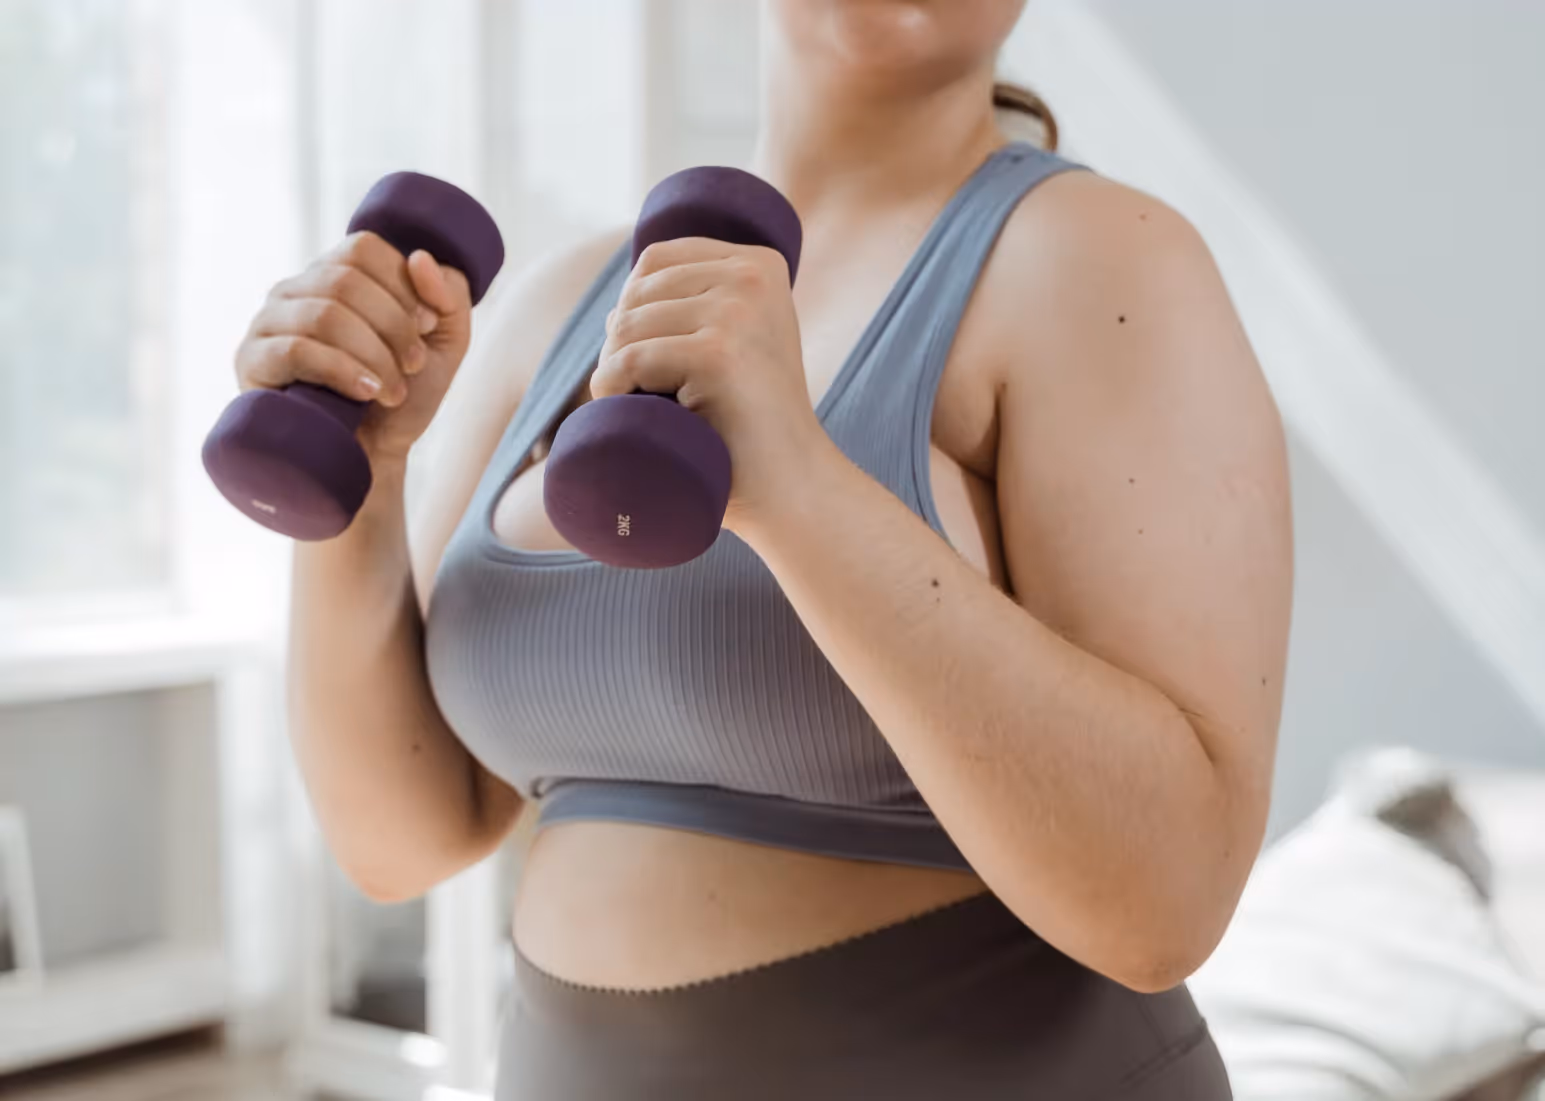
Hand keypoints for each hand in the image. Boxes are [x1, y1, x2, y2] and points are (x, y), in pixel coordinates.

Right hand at [234, 231, 474, 463]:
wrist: (372, 457)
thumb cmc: (402, 396)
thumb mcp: (445, 344)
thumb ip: (450, 296)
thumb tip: (419, 257)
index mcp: (336, 275)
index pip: (364, 248)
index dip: (403, 286)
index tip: (426, 327)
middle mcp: (297, 290)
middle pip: (346, 280)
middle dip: (394, 326)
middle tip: (415, 364)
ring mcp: (269, 322)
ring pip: (323, 314)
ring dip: (374, 355)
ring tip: (394, 390)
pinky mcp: (252, 361)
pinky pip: (295, 349)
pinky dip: (342, 370)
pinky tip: (367, 393)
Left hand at [590, 237, 829, 530]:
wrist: (792, 486)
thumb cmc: (751, 425)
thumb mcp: (742, 342)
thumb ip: (705, 304)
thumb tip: (621, 299)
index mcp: (761, 263)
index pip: (655, 259)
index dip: (633, 308)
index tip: (655, 358)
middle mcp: (753, 276)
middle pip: (637, 291)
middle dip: (620, 343)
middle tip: (646, 393)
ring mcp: (738, 313)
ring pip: (626, 325)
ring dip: (614, 370)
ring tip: (645, 406)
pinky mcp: (717, 355)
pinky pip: (629, 360)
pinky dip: (613, 389)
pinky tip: (629, 412)